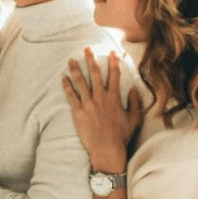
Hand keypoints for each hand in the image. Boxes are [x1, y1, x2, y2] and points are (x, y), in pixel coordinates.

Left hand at [62, 49, 143, 172]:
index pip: (114, 74)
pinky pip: (71, 95)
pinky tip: (63, 78)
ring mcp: (88, 104)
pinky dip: (67, 85)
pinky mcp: (78, 112)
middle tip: (86, 48)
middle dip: (90, 59)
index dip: (113, 62)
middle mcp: (101, 97)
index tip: (112, 52)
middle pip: (95, 73)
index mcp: (114, 97)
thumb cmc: (121, 136)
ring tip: (71, 59)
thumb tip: (134, 89)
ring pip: (80, 82)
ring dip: (75, 69)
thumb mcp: (134, 119)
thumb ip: (134, 102)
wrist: (107, 149)